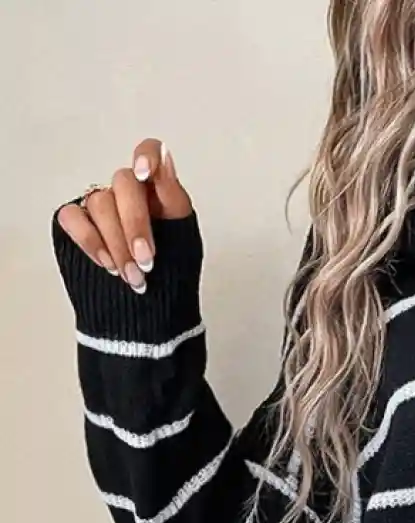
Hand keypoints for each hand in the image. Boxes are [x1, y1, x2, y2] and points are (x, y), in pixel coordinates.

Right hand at [56, 138, 192, 294]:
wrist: (149, 320)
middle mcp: (127, 195)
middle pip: (123, 183)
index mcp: (158, 193)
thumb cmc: (172, 280)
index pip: (149, 153)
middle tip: (147, 261)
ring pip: (99, 202)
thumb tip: (164, 157)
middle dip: (135, 224)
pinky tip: (108, 265)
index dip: (146, 157)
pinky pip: (73, 218)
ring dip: (117, 243)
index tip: (144, 175)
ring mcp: (100, 208)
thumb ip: (173, 199)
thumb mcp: (184, 241)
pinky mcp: (77, 225)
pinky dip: (91, 242)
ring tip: (133, 276)